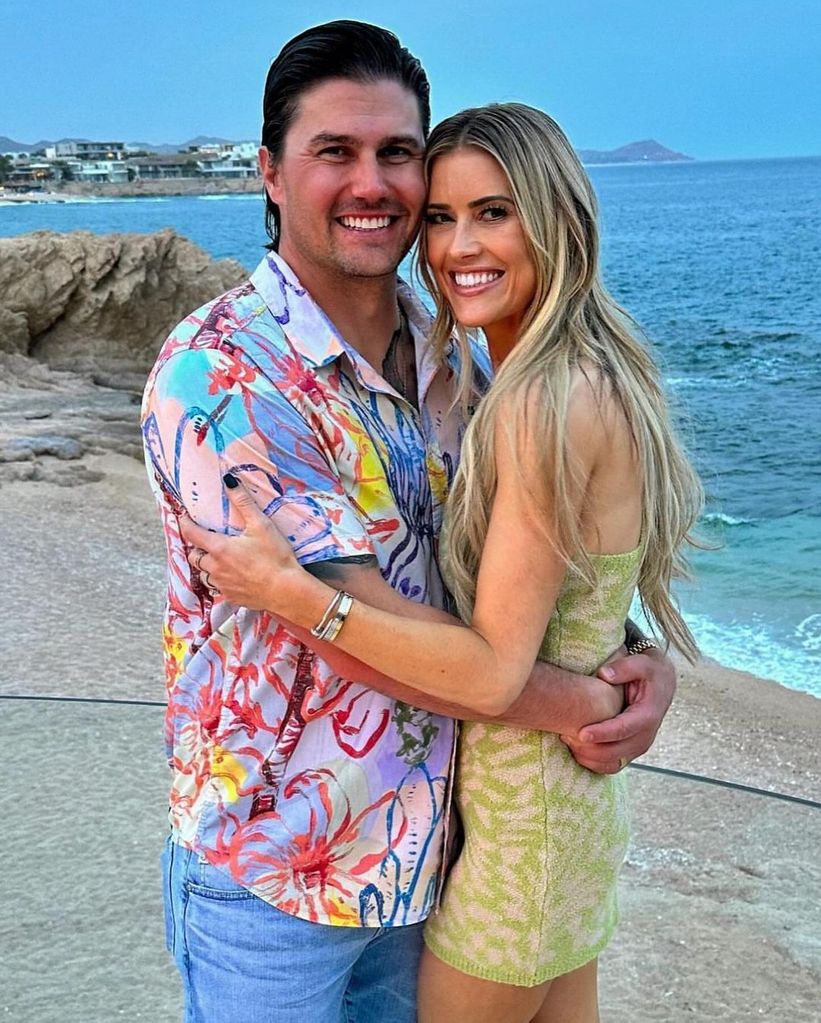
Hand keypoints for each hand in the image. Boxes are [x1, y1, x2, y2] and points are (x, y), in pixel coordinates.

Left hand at [178, 473, 299, 610]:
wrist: (286, 591)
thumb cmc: (275, 557)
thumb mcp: (261, 525)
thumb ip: (243, 502)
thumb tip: (229, 481)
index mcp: (219, 548)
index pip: (191, 533)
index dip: (184, 523)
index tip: (184, 517)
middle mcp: (215, 568)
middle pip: (194, 556)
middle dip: (197, 548)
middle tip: (206, 540)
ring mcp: (222, 585)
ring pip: (204, 574)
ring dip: (207, 566)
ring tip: (219, 559)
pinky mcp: (232, 597)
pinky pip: (218, 588)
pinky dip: (221, 580)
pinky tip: (234, 576)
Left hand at [561, 650, 675, 773]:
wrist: (661, 685)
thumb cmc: (649, 672)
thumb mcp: (642, 663)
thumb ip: (625, 666)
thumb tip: (604, 674)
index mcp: (648, 716)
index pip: (623, 730)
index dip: (602, 733)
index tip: (581, 733)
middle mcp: (645, 736)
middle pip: (615, 751)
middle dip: (590, 748)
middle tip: (565, 736)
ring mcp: (637, 746)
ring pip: (612, 762)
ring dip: (588, 757)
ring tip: (567, 741)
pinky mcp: (630, 751)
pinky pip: (611, 766)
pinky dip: (593, 763)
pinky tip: (575, 750)